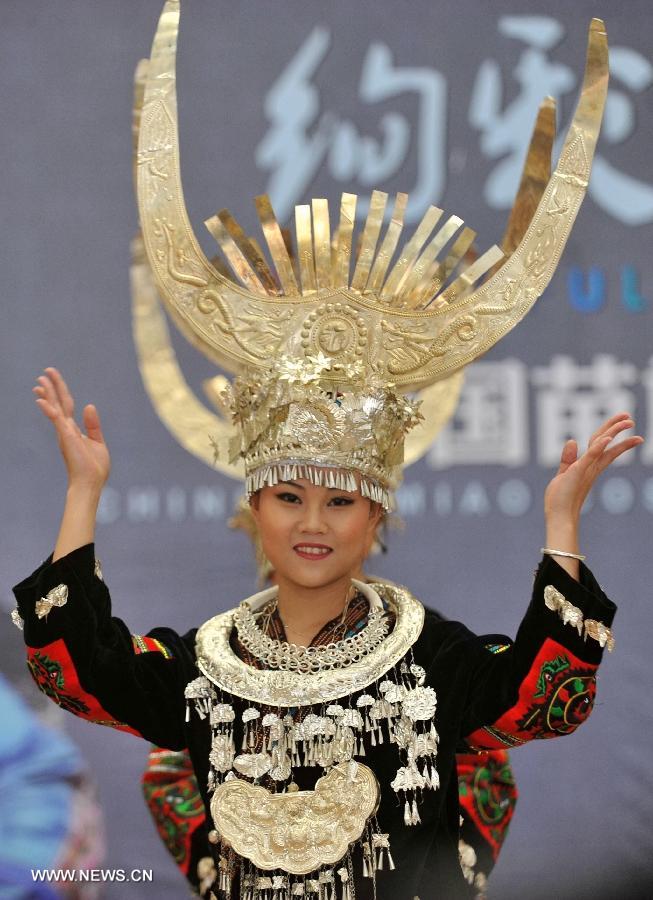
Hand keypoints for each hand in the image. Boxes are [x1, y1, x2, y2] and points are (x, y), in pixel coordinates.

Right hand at [33, 368, 110, 492]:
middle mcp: (66, 429)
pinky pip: (56, 420)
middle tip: (45, 372)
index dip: (61, 392)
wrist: (91, 483)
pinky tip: (40, 399)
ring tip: (40, 380)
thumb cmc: (94, 467)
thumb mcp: (98, 442)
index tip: (53, 380)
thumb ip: (93, 424)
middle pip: (59, 403)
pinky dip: (48, 409)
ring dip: (48, 394)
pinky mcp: (66, 437)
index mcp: (74, 430)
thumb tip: (89, 405)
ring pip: (55, 408)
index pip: (67, 406)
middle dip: (52, 387)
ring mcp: (65, 432)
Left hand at [544, 412, 643, 527]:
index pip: (602, 446)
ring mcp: (586, 469)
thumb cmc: (561, 499)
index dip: (612, 434)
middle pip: (605, 442)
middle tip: (629, 418)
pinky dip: (598, 447)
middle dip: (616, 428)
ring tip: (627, 421)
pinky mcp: (578, 472)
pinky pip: (590, 457)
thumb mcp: (564, 474)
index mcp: (588, 466)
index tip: (625, 426)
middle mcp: (591, 467)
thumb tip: (572, 441)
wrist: (559, 516)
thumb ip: (568, 458)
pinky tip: (607, 438)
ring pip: (601, 445)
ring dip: (613, 431)